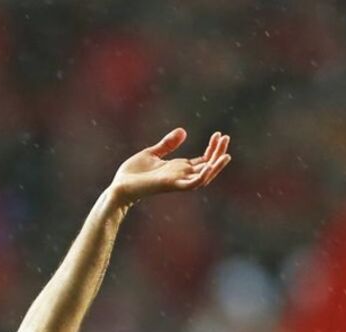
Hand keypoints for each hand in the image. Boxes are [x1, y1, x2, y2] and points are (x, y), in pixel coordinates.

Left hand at [108, 128, 230, 207]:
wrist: (119, 186)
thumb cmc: (133, 172)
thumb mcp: (152, 153)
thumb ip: (168, 144)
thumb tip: (183, 131)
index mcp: (178, 168)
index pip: (203, 160)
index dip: (212, 149)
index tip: (218, 135)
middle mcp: (180, 175)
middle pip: (207, 166)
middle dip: (218, 153)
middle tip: (226, 138)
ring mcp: (177, 181)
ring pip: (203, 177)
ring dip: (216, 167)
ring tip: (226, 154)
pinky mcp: (170, 185)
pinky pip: (191, 184)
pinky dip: (202, 176)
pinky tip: (210, 166)